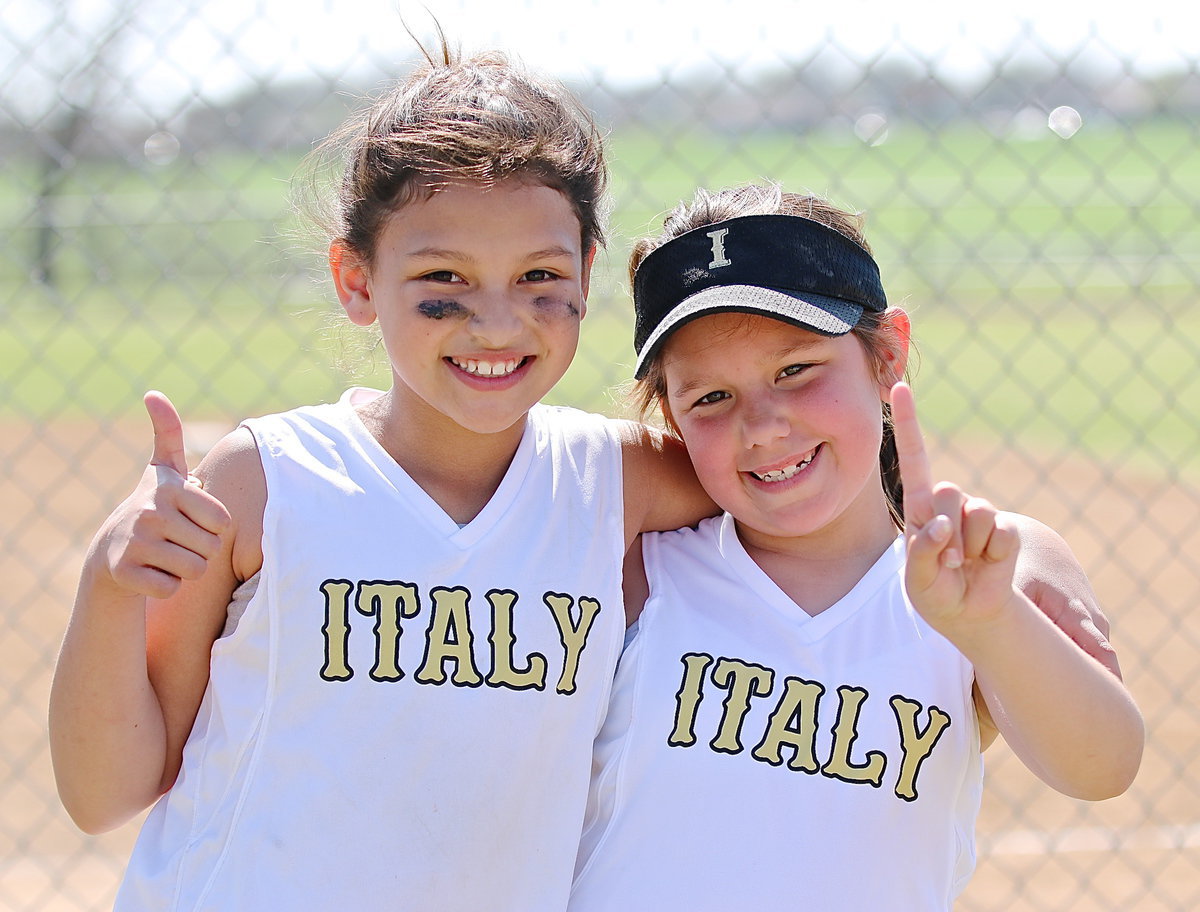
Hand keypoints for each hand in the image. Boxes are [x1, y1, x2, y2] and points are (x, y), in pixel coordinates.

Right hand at [90, 391, 231, 600]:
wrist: (112, 549)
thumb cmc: (154, 506)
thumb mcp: (165, 469)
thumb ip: (169, 432)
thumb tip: (153, 393)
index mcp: (171, 488)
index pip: (224, 523)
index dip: (214, 528)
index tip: (191, 519)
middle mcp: (150, 512)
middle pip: (211, 549)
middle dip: (201, 550)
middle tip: (177, 540)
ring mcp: (135, 543)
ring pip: (195, 571)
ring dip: (186, 570)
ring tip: (165, 555)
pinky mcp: (124, 573)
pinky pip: (171, 589)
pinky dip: (166, 587)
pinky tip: (151, 572)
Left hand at [891, 381, 1019, 631]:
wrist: (969, 612)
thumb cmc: (935, 592)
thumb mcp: (917, 580)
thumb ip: (922, 553)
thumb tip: (942, 527)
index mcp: (920, 505)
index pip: (914, 455)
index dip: (907, 421)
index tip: (898, 386)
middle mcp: (949, 502)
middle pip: (948, 492)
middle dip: (946, 531)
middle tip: (946, 561)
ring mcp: (978, 514)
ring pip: (977, 512)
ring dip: (969, 547)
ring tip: (964, 564)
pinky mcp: (1004, 530)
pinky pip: (1001, 534)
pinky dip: (992, 557)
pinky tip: (986, 566)